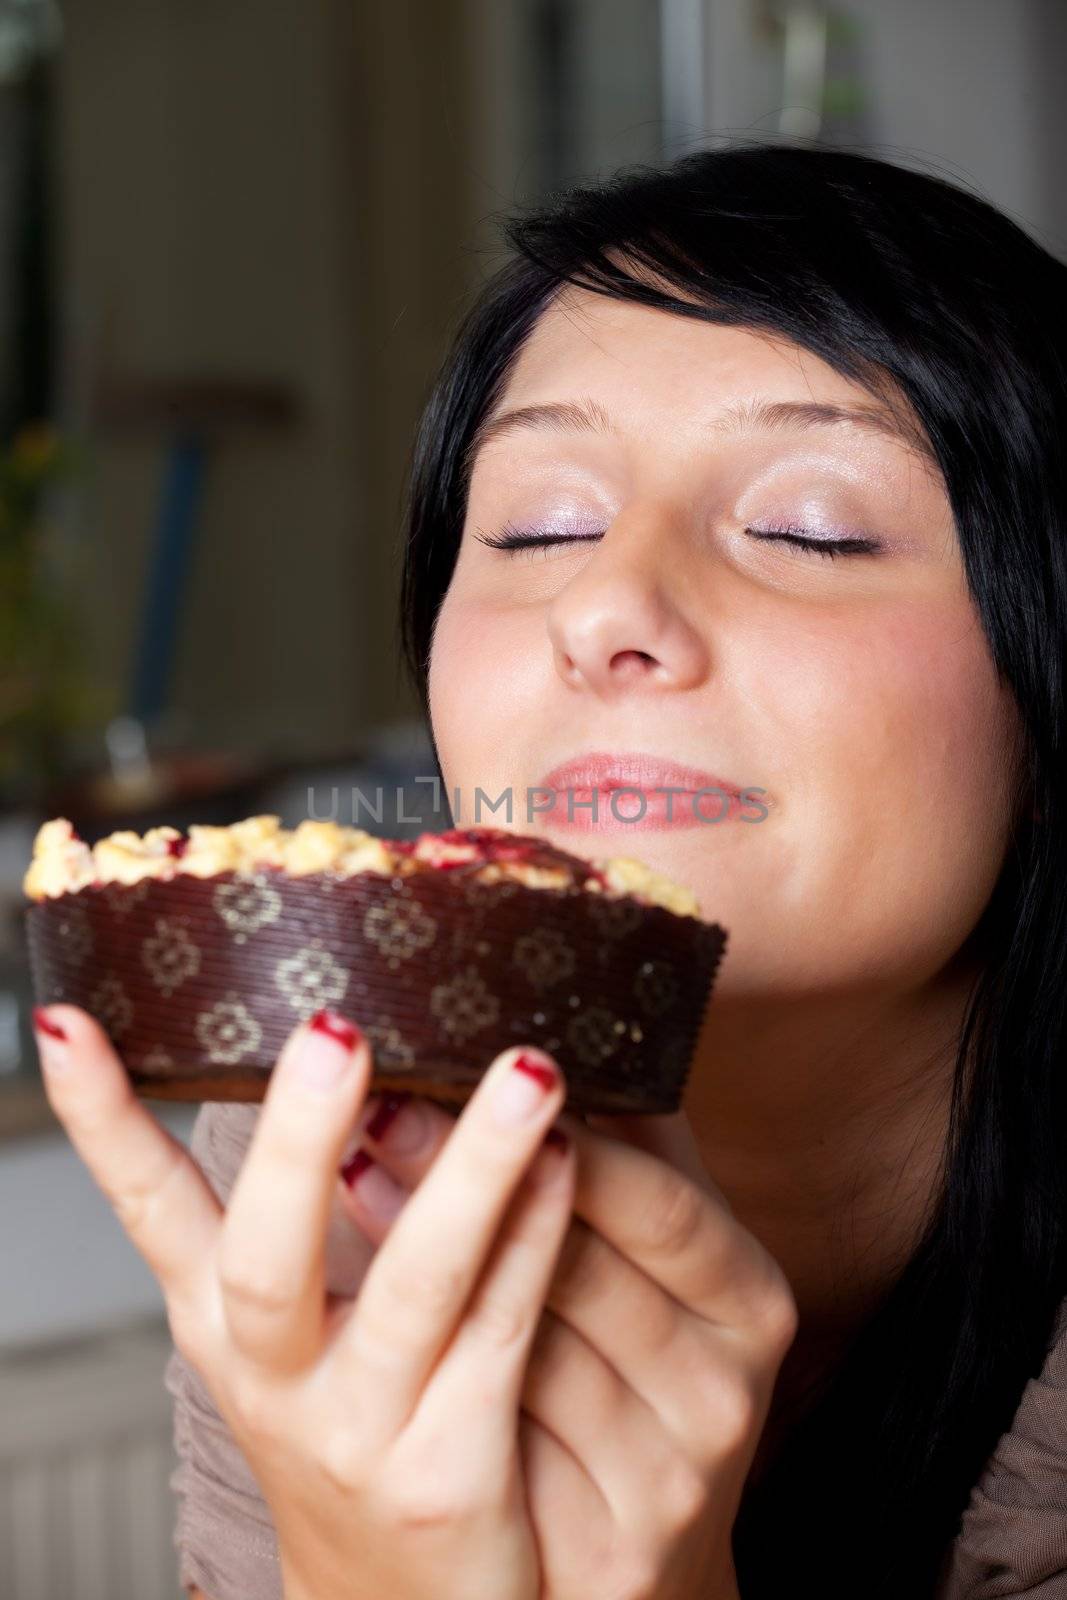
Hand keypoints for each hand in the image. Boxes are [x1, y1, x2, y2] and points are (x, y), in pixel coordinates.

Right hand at [31, 1003, 580, 1599]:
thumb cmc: (368, 1429)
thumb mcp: (308, 1329)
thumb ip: (318, 1211)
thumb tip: (356, 1042)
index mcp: (226, 1322)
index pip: (146, 1207)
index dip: (101, 1119)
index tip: (65, 1021)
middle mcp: (271, 1376)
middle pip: (268, 1250)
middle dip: (299, 1136)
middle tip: (334, 1027)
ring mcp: (356, 1432)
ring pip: (414, 1283)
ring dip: (472, 1168)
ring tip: (527, 1070)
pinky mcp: (445, 1476)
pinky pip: (500, 1333)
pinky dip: (537, 1237)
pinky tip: (573, 1158)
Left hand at [338, 1087, 797, 1599]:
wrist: (626, 1560)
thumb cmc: (629, 1368)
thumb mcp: (660, 1261)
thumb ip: (633, 1153)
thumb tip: (568, 1011)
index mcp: (746, 1298)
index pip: (660, 1206)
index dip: (569, 1142)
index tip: (479, 1072)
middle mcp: (722, 1394)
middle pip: (581, 1276)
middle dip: (469, 1183)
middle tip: (378, 1105)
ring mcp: (668, 1486)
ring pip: (525, 1357)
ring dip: (427, 1261)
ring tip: (346, 1175)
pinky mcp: (607, 1557)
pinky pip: (495, 1448)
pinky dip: (426, 1371)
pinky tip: (359, 1310)